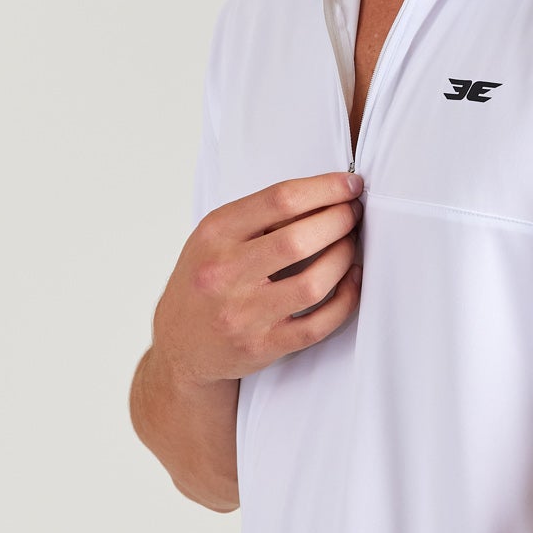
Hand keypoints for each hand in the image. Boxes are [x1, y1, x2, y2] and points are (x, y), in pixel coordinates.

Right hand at [153, 171, 364, 385]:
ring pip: (313, 283)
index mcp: (214, 235)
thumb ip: (259, 217)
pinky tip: (351, 282)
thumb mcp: (214, 238)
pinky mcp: (261, 346)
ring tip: (350, 245)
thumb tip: (323, 196)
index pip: (279, 200)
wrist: (180, 347)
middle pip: (299, 239)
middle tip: (353, 214)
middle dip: (340, 220)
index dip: (325, 189)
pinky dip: (345, 300)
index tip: (350, 185)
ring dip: (344, 258)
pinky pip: (318, 324)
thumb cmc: (204, 284)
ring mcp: (242, 314)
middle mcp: (224, 273)